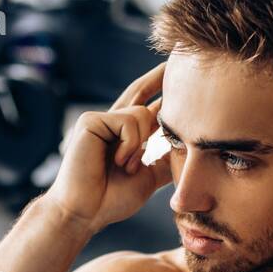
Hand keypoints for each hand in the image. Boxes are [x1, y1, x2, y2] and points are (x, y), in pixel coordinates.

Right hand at [43, 63, 173, 234]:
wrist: (84, 213)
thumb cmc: (109, 200)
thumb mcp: (148, 179)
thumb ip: (164, 163)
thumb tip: (188, 152)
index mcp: (124, 137)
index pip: (146, 108)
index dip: (162, 93)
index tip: (180, 81)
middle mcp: (111, 125)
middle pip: (139, 92)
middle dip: (158, 77)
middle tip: (175, 59)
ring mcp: (100, 120)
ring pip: (139, 114)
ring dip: (141, 144)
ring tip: (128, 167)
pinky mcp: (90, 121)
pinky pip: (126, 121)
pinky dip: (130, 144)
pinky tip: (118, 161)